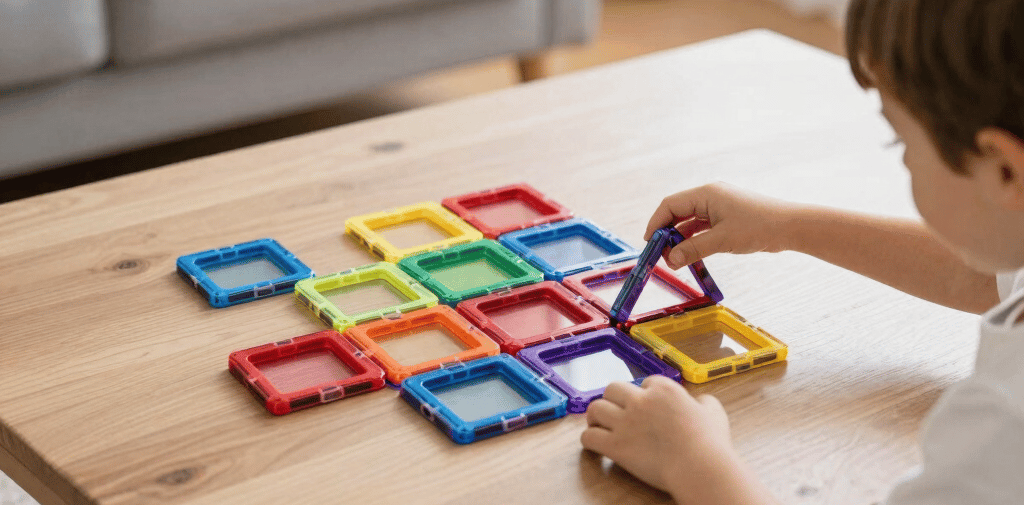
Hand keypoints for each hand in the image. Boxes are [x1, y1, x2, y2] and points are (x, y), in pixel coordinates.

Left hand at [580, 376, 734, 497]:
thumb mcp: (714, 412)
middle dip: (613, 399)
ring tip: (599, 425)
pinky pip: (589, 437)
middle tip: (615, 412)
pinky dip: (589, 440)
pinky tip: (595, 445)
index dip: (644, 395)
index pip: (644, 383)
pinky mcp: (616, 445)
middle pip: (612, 388)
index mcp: (663, 389)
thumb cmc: (710, 443)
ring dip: (595, 416)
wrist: (700, 468)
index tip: (646, 407)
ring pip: (595, 408)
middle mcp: (641, 401)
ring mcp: (626, 422)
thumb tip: (698, 402)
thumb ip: (703, 402)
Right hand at [645, 182, 796, 268]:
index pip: (670, 205)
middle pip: (677, 213)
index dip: (656, 223)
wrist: (790, 226)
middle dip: (667, 234)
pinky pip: (701, 227)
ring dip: (680, 239)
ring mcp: (718, 207)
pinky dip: (693, 240)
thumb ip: (693, 249)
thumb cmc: (759, 226)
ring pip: (689, 222)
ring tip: (674, 259)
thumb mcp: (722, 240)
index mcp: (706, 194)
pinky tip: (689, 254)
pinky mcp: (726, 218)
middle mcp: (709, 196)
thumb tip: (671, 260)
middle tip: (662, 256)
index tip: (649, 244)